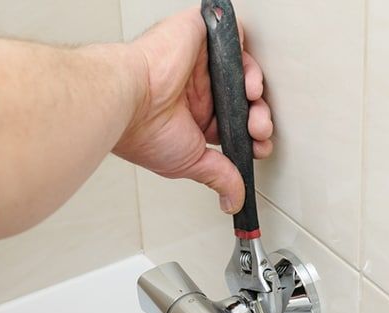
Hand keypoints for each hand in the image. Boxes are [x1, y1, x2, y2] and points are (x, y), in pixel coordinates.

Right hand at [113, 8, 273, 213]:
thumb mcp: (191, 162)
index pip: (234, 122)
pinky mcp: (198, 35)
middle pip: (243, 98)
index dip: (252, 135)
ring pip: (241, 68)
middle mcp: (197, 89)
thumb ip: (219, 177)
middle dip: (258, 116)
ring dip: (255, 88)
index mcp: (193, 116)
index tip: (259, 146)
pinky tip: (245, 80)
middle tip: (258, 129)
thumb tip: (233, 201)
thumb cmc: (143, 129)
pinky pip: (232, 35)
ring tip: (252, 101)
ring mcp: (198, 61)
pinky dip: (246, 57)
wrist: (129, 100)